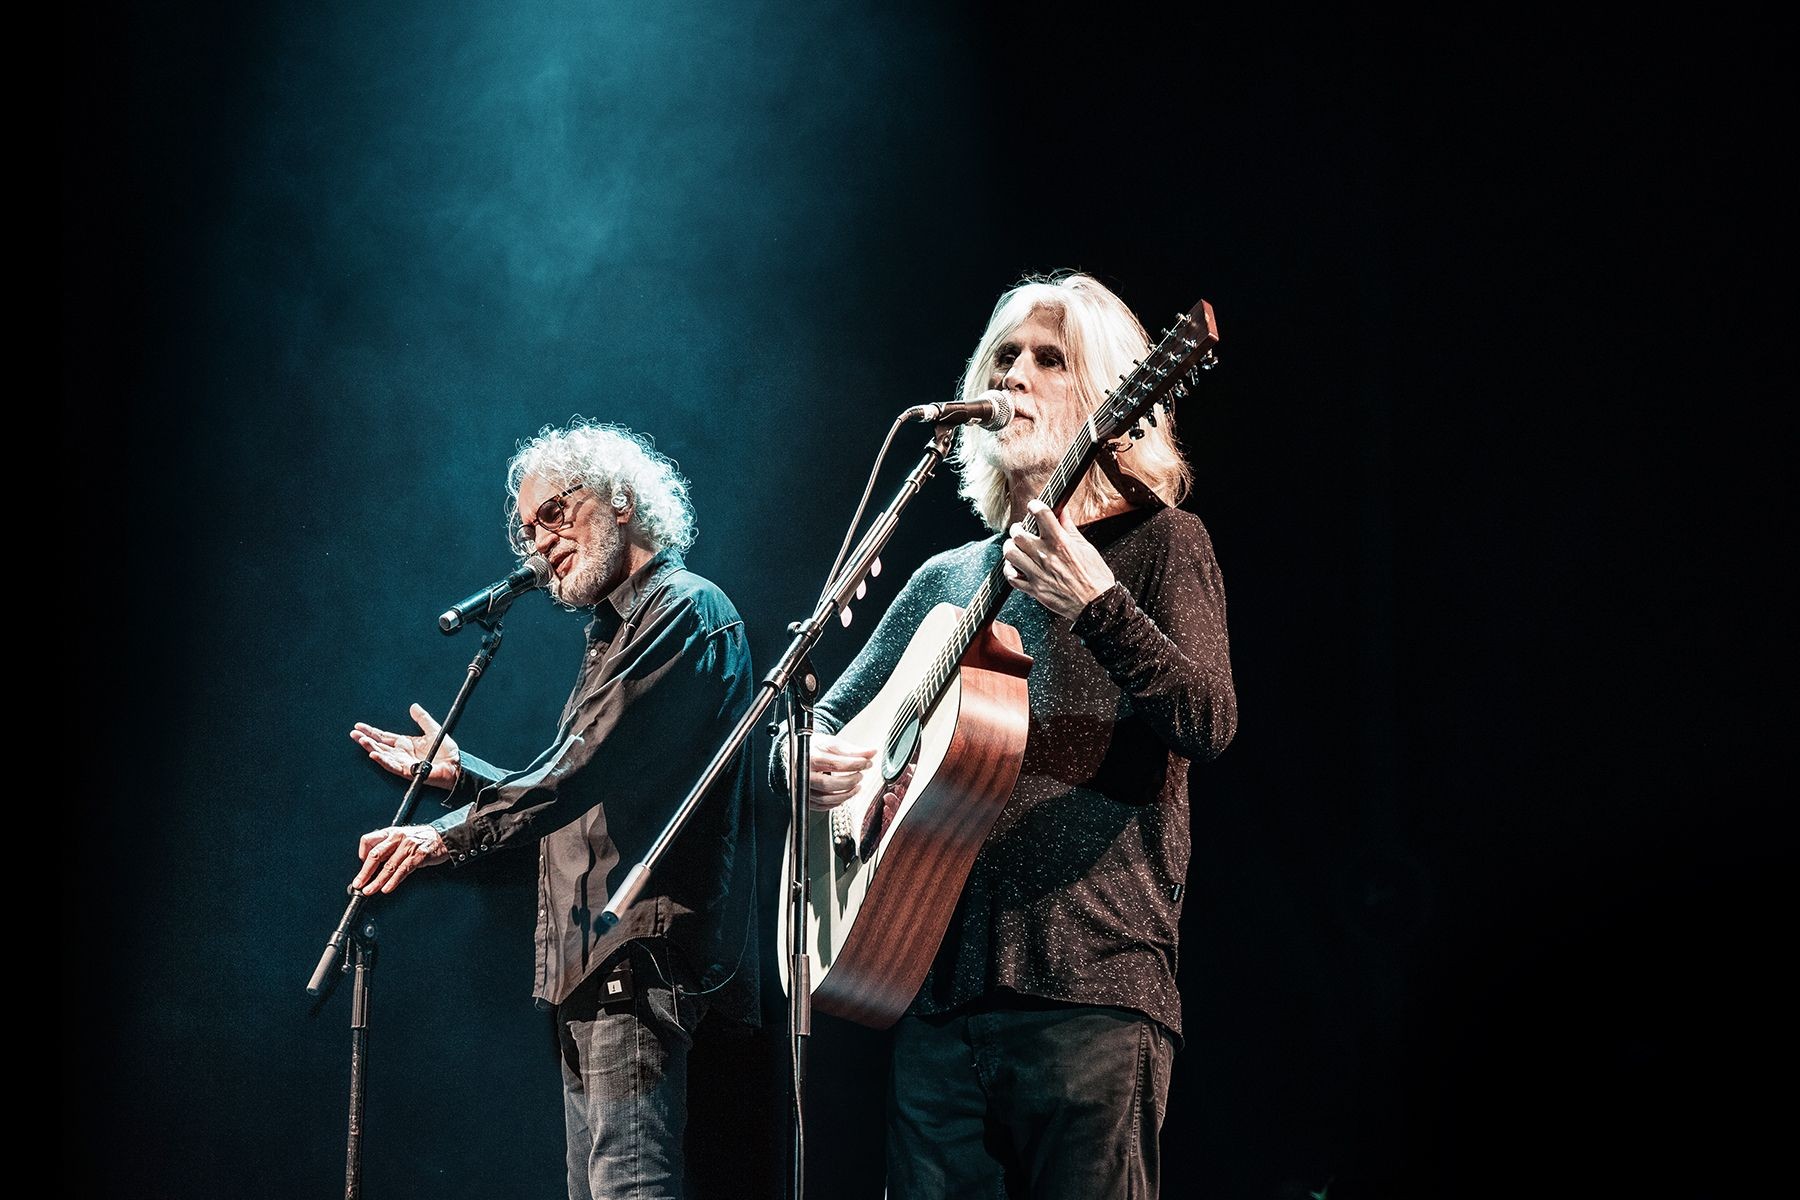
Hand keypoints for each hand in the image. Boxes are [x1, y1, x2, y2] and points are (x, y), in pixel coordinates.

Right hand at [350, 703, 460, 788]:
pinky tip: (374, 754)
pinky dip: (383, 760)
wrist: (457, 765)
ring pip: (382, 755)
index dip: (371, 731)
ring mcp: (403, 762)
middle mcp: (401, 753)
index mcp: (406, 743)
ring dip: (371, 748)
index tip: (359, 726)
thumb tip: (413, 706)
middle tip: (353, 733)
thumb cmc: (447, 752)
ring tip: (360, 740)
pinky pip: (392, 766)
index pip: (384, 736)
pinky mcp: (408, 771)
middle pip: (379, 745)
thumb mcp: (433, 730)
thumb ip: (423, 719)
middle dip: (365, 739)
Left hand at [352, 824, 448, 893]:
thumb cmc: (420, 839)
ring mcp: (408, 846)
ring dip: (377, 881)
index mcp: (390, 832)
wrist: (442, 837)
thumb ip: (387, 848)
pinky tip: (387, 888)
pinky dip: (393, 881)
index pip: (368, 840)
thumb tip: (372, 865)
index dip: (362, 854)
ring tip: (369, 890)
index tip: (361, 866)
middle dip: (365, 872)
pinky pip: (402, 871)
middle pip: (376, 855)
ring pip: (388, 866)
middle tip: (359, 883)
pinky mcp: (418, 856)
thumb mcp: (400, 837)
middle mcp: (397, 837)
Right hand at [788, 733, 875, 810]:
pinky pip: (822, 806)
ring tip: (857, 786)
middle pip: (828, 784)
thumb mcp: (830, 743)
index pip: (835, 763)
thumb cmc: (813, 748)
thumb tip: (871, 752)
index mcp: (809, 757)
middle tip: (860, 775)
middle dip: (849, 781)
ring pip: (825, 798)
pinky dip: (836, 803)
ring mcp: (802, 788)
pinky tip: (845, 794)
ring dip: (846, 795)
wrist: (795, 754)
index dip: (855, 764)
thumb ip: (851, 750)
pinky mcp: (805, 798)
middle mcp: (803, 774)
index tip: (867, 762)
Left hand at [1002, 499, 1115, 618]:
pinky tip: (1015, 566)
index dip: (1035, 506)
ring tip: (1016, 546)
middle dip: (1017, 528)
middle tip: (1021, 529)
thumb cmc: (1095, 576)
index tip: (1034, 506)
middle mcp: (1046, 556)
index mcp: (1061, 543)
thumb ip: (1069, 527)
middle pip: (1018, 534)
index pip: (1041, 514)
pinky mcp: (1035, 589)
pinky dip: (1010, 570)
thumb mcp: (1086, 547)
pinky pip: (1012, 578)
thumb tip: (1062, 511)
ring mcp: (1038, 574)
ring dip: (1010, 548)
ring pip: (1010, 554)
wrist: (1097, 604)